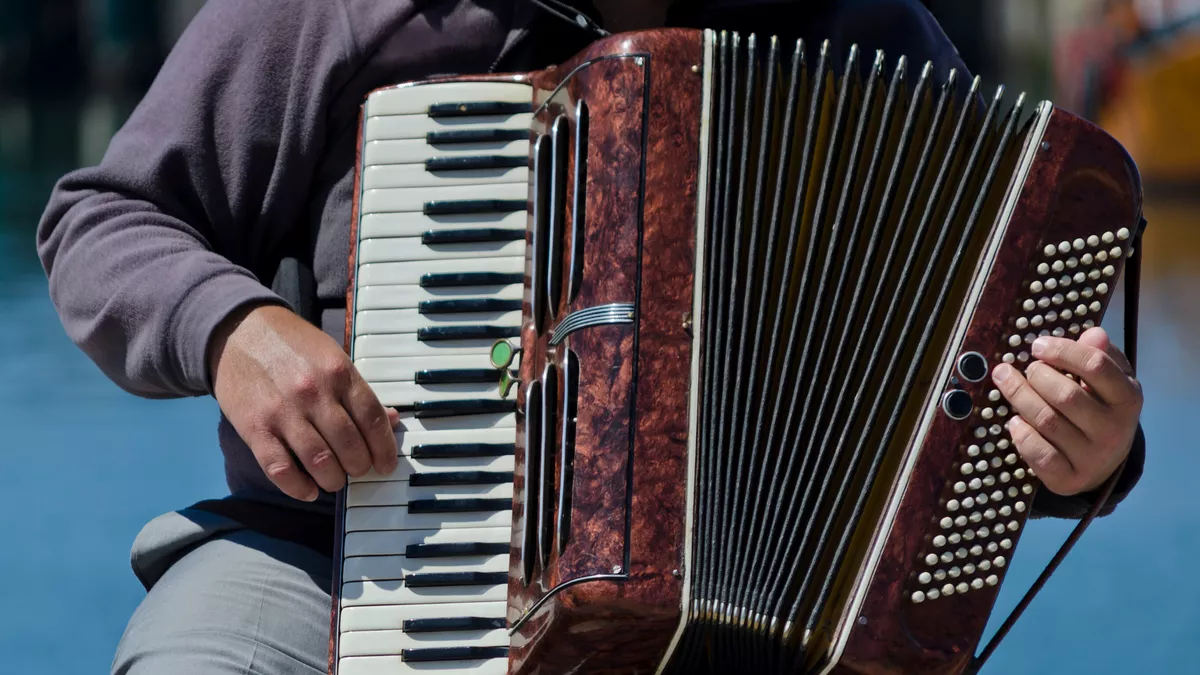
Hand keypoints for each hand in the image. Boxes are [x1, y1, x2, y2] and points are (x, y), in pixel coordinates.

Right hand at [208, 304, 398, 500]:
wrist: (238, 330)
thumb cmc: (291, 345)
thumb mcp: (332, 356)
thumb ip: (358, 390)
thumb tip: (391, 419)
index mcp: (339, 372)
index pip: (372, 419)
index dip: (385, 449)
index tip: (386, 464)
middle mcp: (314, 392)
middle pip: (350, 446)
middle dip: (359, 468)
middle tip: (357, 470)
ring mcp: (283, 411)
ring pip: (320, 462)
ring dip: (332, 480)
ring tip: (333, 480)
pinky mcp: (255, 427)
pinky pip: (280, 469)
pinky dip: (298, 487)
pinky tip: (308, 490)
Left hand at [990, 327, 1141, 495]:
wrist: (1104, 462)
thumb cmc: (1100, 408)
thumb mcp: (1108, 380)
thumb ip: (1100, 355)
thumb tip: (1093, 333)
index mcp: (1127, 398)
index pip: (1095, 366)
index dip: (1063, 351)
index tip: (1037, 346)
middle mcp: (1115, 430)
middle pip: (1066, 395)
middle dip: (1037, 376)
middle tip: (1024, 368)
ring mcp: (1093, 457)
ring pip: (1047, 422)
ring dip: (1020, 398)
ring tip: (1006, 382)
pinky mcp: (1070, 479)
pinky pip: (1040, 455)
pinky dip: (1022, 435)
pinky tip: (1014, 421)